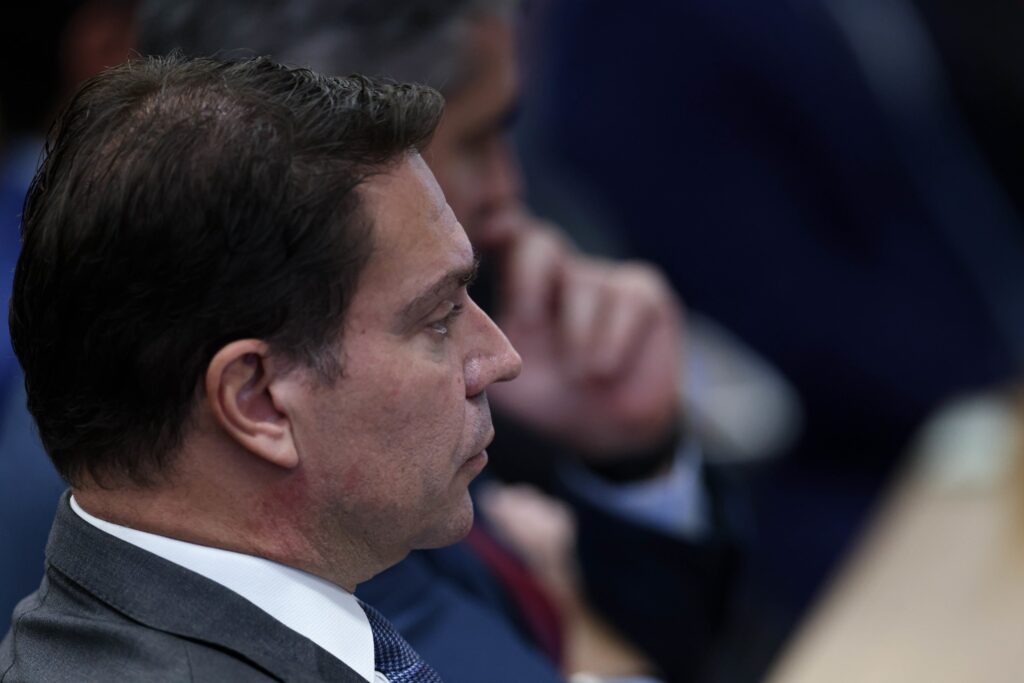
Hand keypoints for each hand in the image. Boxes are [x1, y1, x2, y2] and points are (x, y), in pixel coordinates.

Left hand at [485, 211, 683, 458]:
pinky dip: (611, 339)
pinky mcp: (643, 292)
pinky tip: (604, 369)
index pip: (503, 243)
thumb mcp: (507, 382)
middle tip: (526, 321)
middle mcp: (559, 273)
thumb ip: (477, 354)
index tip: (490, 230)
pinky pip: (626, 301)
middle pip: (539, 242)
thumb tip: (444, 341)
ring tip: (579, 375)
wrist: (612, 432)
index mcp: (520, 287)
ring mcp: (603, 278)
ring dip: (577, 336)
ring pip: (583, 284)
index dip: (497, 229)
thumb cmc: (552, 399)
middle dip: (529, 276)